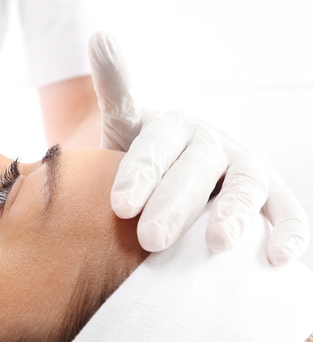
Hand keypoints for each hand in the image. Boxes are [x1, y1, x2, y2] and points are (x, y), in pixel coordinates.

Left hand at [88, 31, 309, 265]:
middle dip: (174, 205)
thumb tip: (101, 34)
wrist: (172, 180)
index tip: (120, 206)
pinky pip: (286, 211)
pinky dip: (289, 231)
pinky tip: (278, 258)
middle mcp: (212, 143)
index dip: (140, 173)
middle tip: (150, 240)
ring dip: (235, 213)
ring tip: (219, 244)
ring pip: (245, 187)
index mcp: (172, 127)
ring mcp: (245, 168)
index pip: (156, 145)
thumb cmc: (141, 161)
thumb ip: (117, 90)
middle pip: (197, 171)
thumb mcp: (123, 126)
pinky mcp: (271, 197)